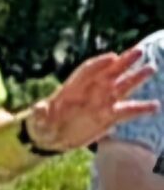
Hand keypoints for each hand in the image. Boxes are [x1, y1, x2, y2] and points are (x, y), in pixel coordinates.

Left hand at [25, 47, 159, 153]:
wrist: (51, 137)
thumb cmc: (42, 124)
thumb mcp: (37, 120)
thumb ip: (39, 114)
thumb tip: (38, 108)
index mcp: (73, 87)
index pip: (88, 71)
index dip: (99, 64)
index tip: (112, 58)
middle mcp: (91, 90)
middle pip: (109, 72)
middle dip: (123, 62)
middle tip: (138, 51)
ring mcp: (102, 101)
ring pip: (122, 87)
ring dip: (136, 78)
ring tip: (150, 69)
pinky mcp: (109, 115)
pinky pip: (127, 110)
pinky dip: (140, 109)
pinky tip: (154, 106)